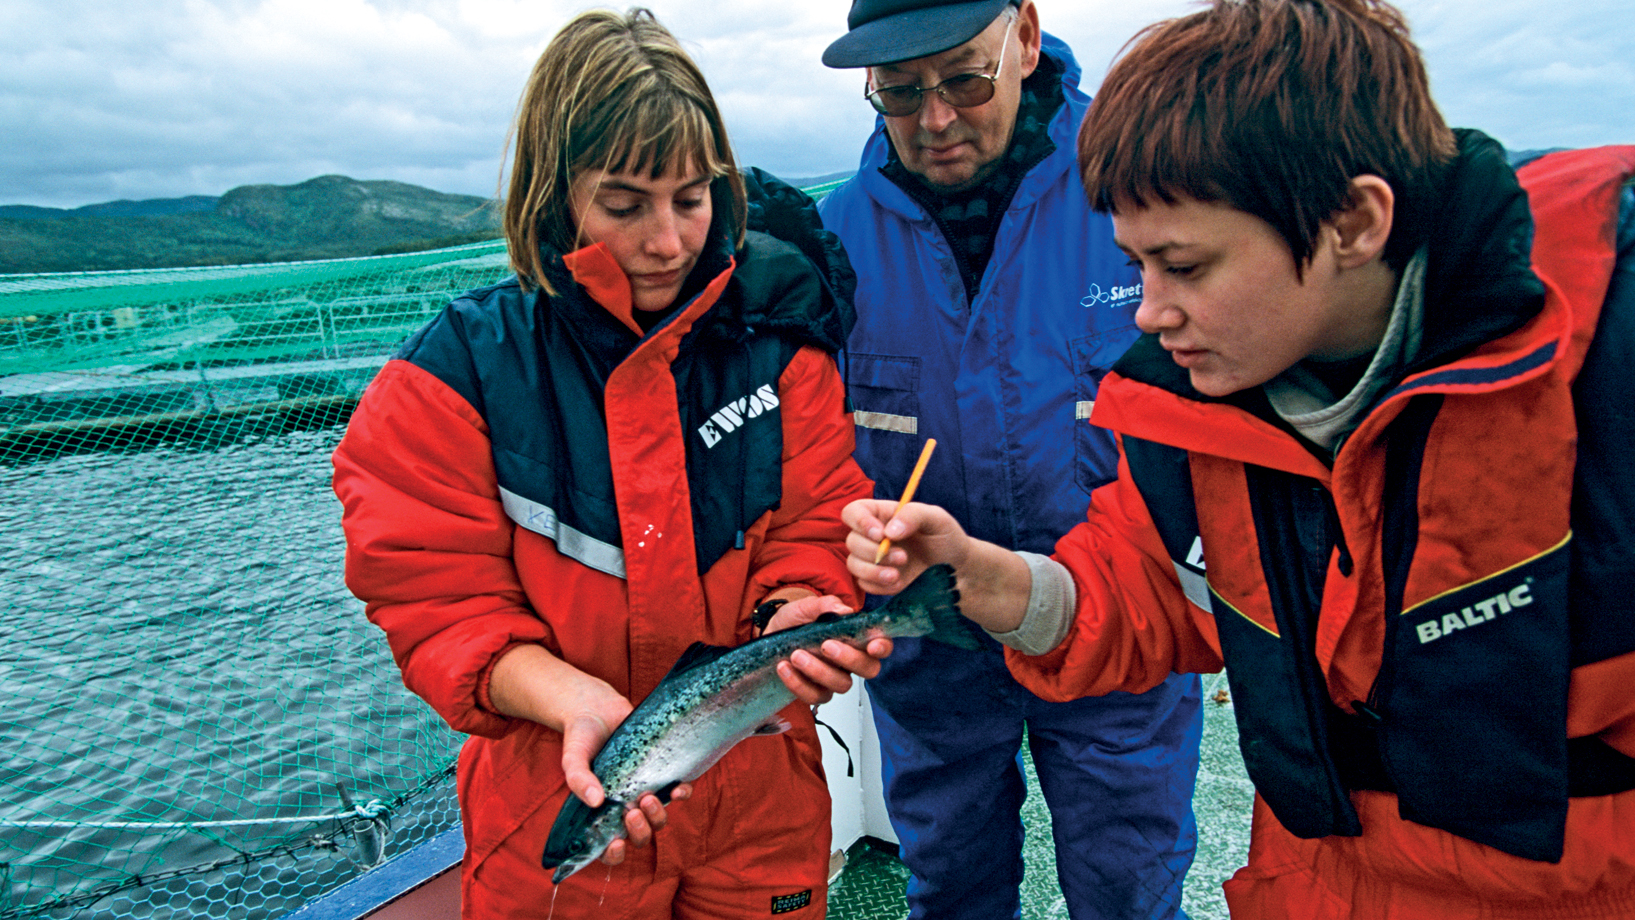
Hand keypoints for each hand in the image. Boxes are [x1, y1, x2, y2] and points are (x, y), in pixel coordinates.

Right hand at [558, 701, 693, 866]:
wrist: (597, 708)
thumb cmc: (580, 738)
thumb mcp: (573, 758)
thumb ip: (578, 779)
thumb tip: (596, 801)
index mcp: (600, 814)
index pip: (609, 848)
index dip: (614, 854)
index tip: (615, 843)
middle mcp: (624, 808)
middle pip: (640, 837)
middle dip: (640, 832)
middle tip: (631, 812)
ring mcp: (644, 792)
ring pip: (659, 820)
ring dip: (657, 816)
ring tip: (646, 798)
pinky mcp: (660, 774)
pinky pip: (677, 794)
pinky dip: (681, 795)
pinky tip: (678, 788)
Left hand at [765, 594, 893, 705]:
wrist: (770, 633)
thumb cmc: (793, 620)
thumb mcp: (806, 606)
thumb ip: (826, 605)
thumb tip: (844, 611)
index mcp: (855, 637)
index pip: (881, 645)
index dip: (882, 647)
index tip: (872, 646)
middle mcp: (850, 660)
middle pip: (868, 669)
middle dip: (849, 658)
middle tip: (826, 645)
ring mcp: (834, 678)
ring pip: (841, 684)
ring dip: (819, 670)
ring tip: (796, 655)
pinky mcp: (815, 691)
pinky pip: (815, 696)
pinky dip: (798, 683)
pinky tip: (785, 667)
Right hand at [842, 499, 971, 593]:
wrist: (957, 569)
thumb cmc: (946, 538)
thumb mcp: (937, 518)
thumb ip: (913, 515)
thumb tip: (889, 531)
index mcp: (882, 515)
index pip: (853, 512)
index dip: (859, 522)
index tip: (880, 534)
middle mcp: (873, 536)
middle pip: (852, 541)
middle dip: (874, 552)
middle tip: (903, 557)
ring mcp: (873, 559)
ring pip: (853, 564)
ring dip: (874, 571)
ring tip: (898, 574)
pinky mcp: (876, 581)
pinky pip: (863, 584)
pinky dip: (879, 585)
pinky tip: (899, 582)